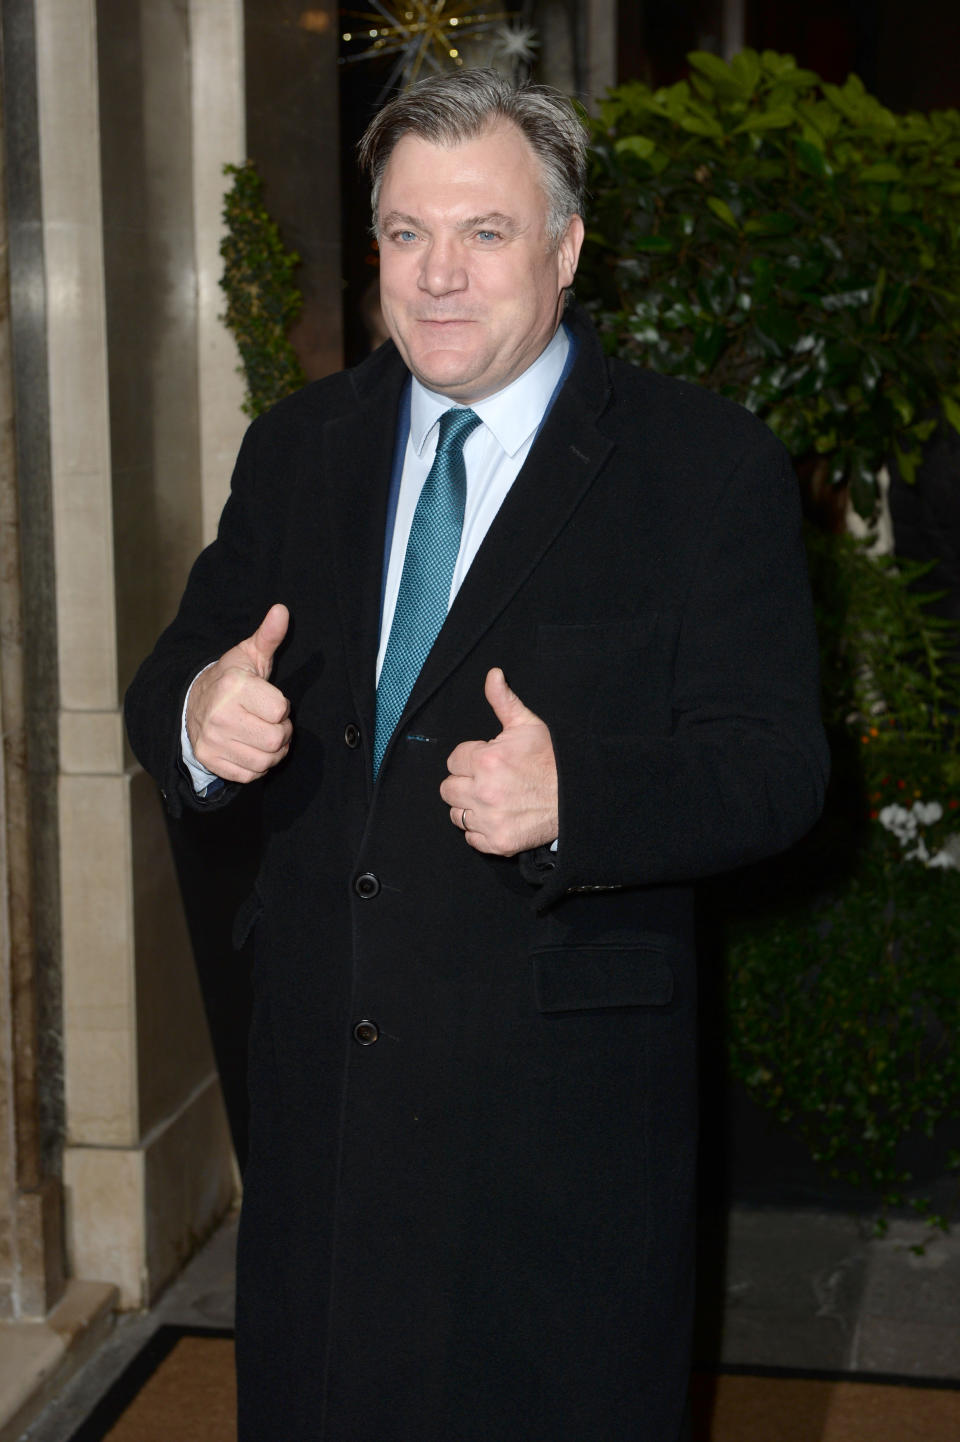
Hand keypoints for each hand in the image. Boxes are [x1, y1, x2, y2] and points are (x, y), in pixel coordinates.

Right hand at [186, 603, 292, 783]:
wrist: (191, 703)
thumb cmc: (230, 679)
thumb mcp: (249, 655)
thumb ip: (269, 636)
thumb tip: (282, 610)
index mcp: (233, 687)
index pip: (280, 710)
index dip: (281, 706)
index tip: (269, 700)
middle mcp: (220, 716)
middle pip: (276, 739)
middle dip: (281, 731)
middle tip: (271, 720)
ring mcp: (213, 741)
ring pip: (265, 760)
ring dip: (272, 751)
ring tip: (264, 734)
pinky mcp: (211, 761)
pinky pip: (250, 775)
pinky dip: (257, 766)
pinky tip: (251, 748)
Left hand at [441, 668, 558, 855]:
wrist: (577, 797)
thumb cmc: (551, 759)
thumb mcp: (528, 725)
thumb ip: (503, 701)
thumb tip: (492, 674)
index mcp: (486, 760)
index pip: (453, 761)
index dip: (470, 759)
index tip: (488, 762)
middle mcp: (483, 791)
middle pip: (448, 789)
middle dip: (464, 783)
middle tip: (487, 782)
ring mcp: (489, 819)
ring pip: (456, 814)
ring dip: (469, 807)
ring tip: (491, 800)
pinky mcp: (498, 842)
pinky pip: (471, 838)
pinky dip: (481, 831)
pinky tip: (498, 818)